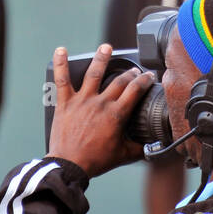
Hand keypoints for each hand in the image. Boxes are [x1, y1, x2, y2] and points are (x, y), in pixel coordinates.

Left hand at [47, 44, 155, 176]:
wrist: (69, 165)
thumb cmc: (95, 161)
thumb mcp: (123, 156)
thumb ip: (139, 149)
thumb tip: (152, 147)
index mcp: (116, 114)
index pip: (135, 90)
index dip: (145, 81)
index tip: (149, 77)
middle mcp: (101, 103)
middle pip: (120, 80)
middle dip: (130, 73)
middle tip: (134, 71)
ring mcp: (82, 100)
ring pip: (93, 73)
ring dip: (101, 58)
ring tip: (106, 47)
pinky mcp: (65, 102)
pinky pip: (61, 80)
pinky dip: (60, 64)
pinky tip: (61, 50)